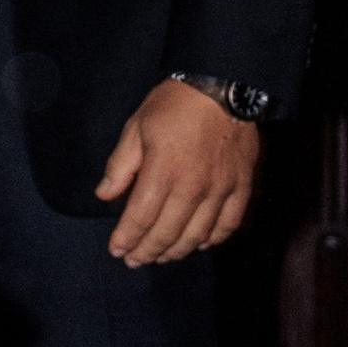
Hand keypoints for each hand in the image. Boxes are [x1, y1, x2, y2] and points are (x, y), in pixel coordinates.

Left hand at [94, 81, 258, 264]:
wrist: (224, 86)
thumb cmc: (175, 104)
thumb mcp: (136, 128)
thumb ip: (120, 165)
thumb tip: (105, 194)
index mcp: (163, 171)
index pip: (140, 218)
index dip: (127, 238)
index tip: (117, 250)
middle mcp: (193, 186)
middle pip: (167, 233)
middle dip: (147, 252)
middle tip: (134, 261)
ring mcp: (220, 188)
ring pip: (197, 235)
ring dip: (176, 251)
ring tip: (161, 257)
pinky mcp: (241, 185)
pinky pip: (228, 223)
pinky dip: (213, 239)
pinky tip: (199, 244)